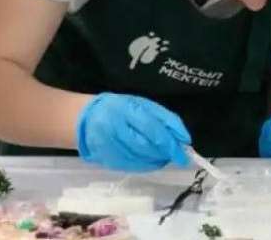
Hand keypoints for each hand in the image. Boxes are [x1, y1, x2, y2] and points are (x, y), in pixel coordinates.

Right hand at [76, 93, 190, 171]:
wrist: (86, 119)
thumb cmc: (119, 108)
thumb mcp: (143, 105)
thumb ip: (165, 119)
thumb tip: (184, 139)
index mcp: (125, 110)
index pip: (152, 129)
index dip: (170, 144)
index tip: (184, 154)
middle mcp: (114, 129)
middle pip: (146, 146)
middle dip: (166, 153)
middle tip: (178, 155)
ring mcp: (108, 146)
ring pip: (140, 159)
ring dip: (158, 160)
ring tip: (165, 156)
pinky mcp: (106, 160)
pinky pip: (132, 167)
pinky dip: (147, 166)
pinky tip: (152, 161)